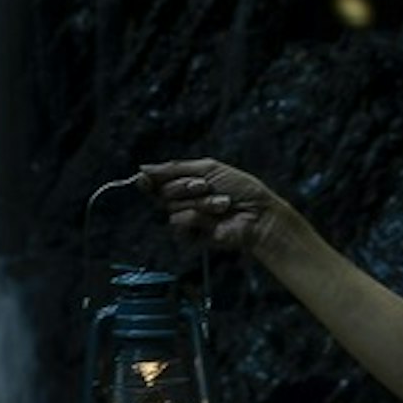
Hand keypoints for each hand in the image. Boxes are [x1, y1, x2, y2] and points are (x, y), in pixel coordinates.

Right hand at [135, 159, 285, 265]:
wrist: (258, 214)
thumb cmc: (240, 189)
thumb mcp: (209, 168)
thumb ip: (175, 168)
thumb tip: (143, 167)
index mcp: (186, 181)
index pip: (157, 180)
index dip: (149, 179)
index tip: (144, 178)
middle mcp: (184, 200)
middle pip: (163, 191)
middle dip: (184, 186)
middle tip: (204, 186)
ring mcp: (187, 218)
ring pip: (172, 206)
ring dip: (198, 201)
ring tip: (222, 203)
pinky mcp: (192, 235)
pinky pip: (179, 222)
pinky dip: (197, 216)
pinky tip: (217, 217)